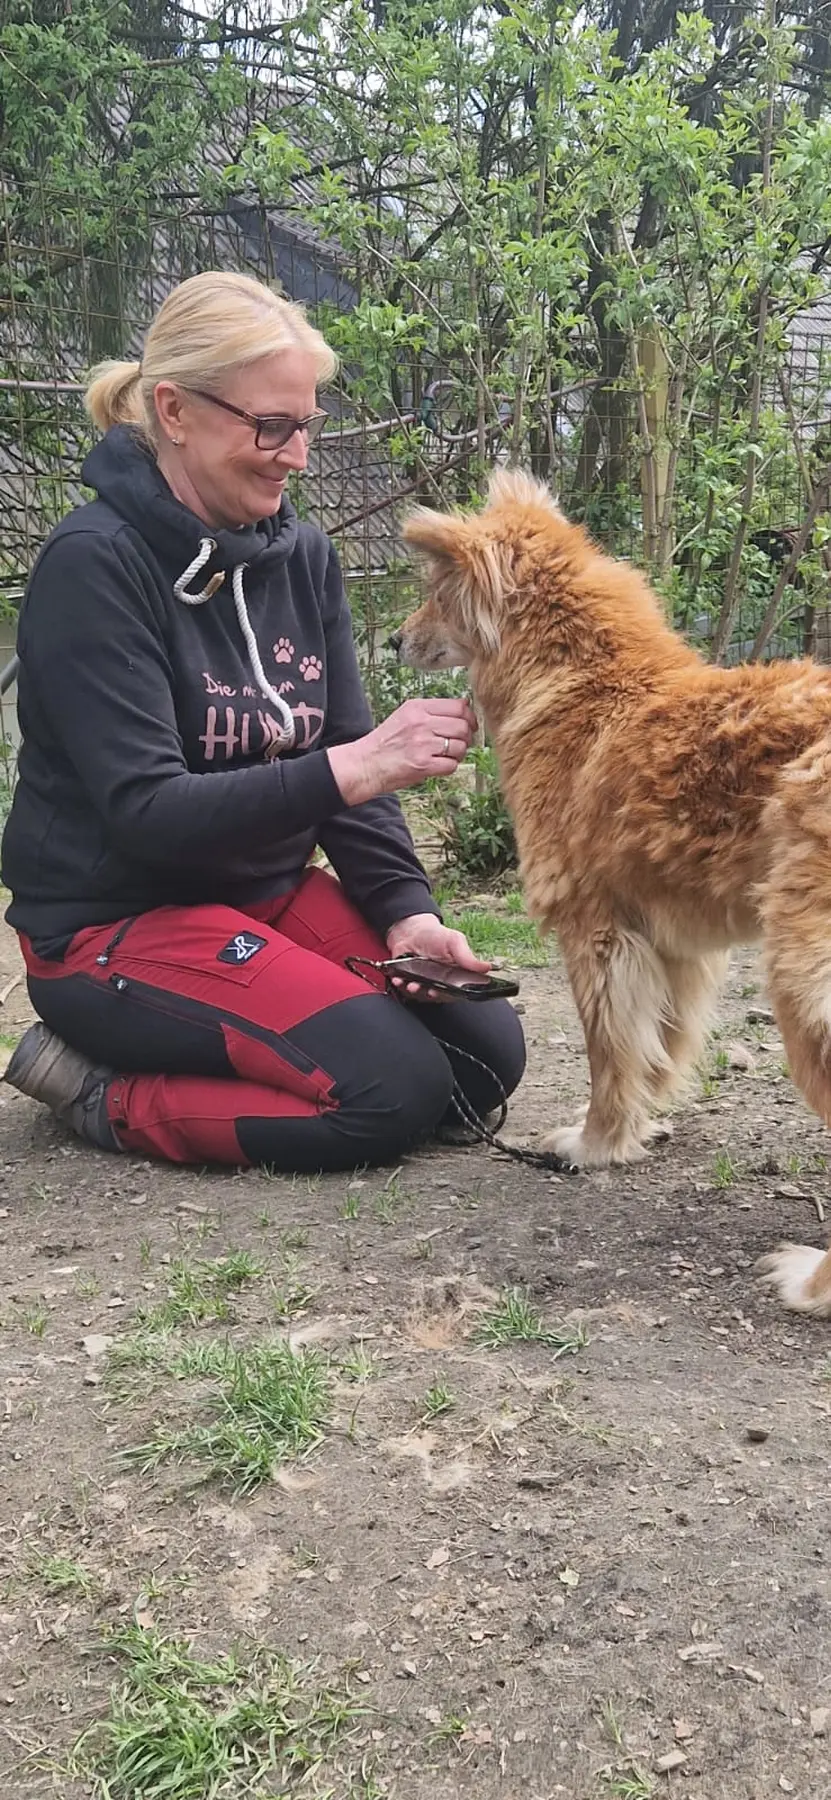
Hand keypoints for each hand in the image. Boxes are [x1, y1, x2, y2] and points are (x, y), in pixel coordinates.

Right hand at [327, 696, 476, 805]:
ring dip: (459, 753)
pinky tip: (438, 765)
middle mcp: (421, 723)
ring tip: (446, 755)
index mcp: (417, 708)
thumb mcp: (405, 716)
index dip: (469, 717)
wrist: (366, 764)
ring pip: (460, 746)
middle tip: (459, 743)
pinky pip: (452, 765)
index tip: (469, 724)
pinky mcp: (424, 765)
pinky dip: (449, 766)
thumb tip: (464, 707)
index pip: (458, 706)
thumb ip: (431, 711)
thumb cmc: (385, 742)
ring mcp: (423, 744)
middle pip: (463, 726)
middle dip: (467, 737)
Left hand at [385, 913, 490, 1001]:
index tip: (441, 991)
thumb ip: (468, 957)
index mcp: (455, 974)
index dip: (449, 994)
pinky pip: (405, 990)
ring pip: (420, 995)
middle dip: (430, 994)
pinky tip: (399, 980)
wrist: (410, 930)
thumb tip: (486, 967)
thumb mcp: (454, 941)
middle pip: (437, 996)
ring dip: (415, 992)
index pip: (456, 991)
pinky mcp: (409, 981)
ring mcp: (424, 982)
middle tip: (427, 989)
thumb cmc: (435, 935)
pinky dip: (401, 986)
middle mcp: (440, 981)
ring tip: (411, 984)